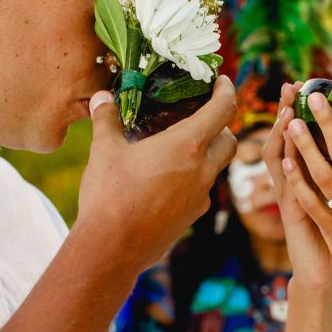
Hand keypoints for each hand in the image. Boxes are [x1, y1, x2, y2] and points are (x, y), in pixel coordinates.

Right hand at [76, 76, 237, 275]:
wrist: (112, 249)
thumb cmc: (110, 195)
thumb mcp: (104, 151)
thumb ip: (106, 119)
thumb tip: (101, 97)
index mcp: (187, 146)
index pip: (224, 110)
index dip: (227, 91)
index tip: (222, 82)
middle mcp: (202, 171)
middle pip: (229, 141)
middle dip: (222, 127)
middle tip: (202, 118)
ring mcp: (200, 198)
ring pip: (215, 169)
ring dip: (206, 156)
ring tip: (178, 150)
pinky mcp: (191, 218)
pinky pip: (200, 192)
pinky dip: (191, 180)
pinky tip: (166, 181)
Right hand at [263, 82, 331, 294]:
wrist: (330, 274)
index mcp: (325, 176)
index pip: (317, 135)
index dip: (316, 111)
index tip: (317, 86)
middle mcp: (306, 181)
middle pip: (296, 139)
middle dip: (293, 111)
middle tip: (292, 86)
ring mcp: (298, 197)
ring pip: (286, 161)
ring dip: (285, 136)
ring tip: (286, 111)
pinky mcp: (299, 217)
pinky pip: (292, 193)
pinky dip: (289, 175)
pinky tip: (287, 157)